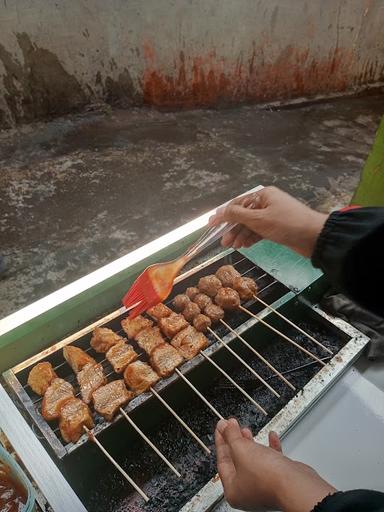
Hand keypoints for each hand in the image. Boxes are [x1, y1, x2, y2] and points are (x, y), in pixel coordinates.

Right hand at [209, 187, 327, 257]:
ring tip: (233, 246)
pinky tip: (245, 245)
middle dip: (233, 228)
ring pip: (251, 224)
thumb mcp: (258, 219)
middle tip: (223, 241)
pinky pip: (260, 231)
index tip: (211, 224)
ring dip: (241, 235)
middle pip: (244, 215)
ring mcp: (273, 215)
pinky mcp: (278, 228)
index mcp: (263, 195)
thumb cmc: (286, 224)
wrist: (314, 237)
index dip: (223, 214)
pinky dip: (252, 237)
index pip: (237, 203)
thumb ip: (237, 215)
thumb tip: (220, 212)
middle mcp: (267, 203)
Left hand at [215, 418, 335, 511]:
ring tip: (246, 429)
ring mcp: (264, 485)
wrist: (295, 485)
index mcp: (233, 490)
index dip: (221, 440)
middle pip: (237, 460)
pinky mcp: (279, 479)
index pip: (222, 460)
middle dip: (235, 440)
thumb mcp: (241, 450)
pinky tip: (271, 436)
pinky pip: (272, 460)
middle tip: (232, 425)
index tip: (221, 427)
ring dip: (250, 443)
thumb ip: (231, 436)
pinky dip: (270, 447)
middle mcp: (248, 491)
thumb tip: (224, 426)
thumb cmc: (267, 477)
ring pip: (254, 460)